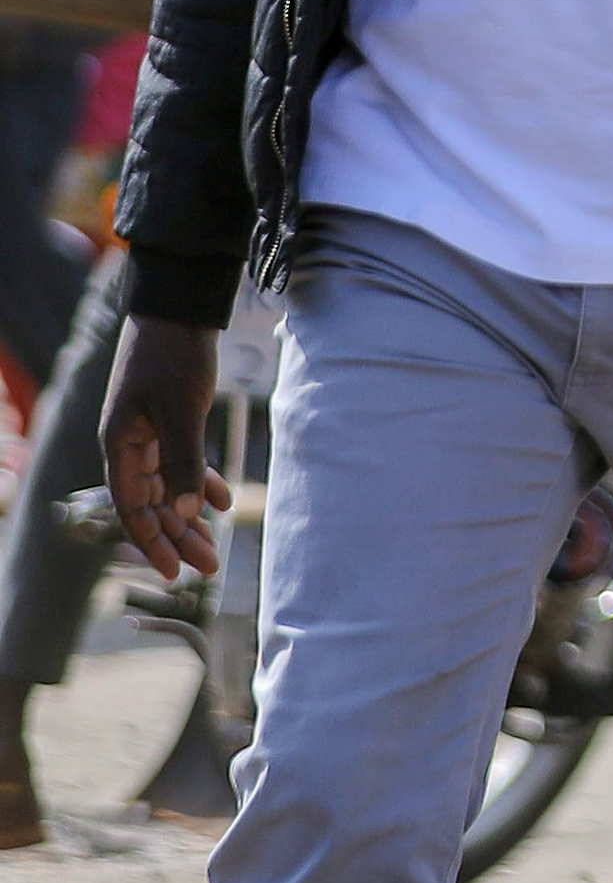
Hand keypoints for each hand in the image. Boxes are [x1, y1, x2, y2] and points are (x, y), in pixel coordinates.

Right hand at [102, 304, 225, 582]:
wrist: (179, 309)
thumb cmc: (175, 357)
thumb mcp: (183, 411)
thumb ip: (184, 462)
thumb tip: (188, 514)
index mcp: (120, 445)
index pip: (133, 508)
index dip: (152, 541)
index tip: (173, 573)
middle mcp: (129, 443)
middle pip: (153, 503)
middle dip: (178, 536)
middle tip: (208, 569)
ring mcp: (148, 432)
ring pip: (168, 486)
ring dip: (190, 515)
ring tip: (216, 545)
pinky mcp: (169, 419)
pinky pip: (181, 462)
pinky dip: (199, 481)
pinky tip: (222, 502)